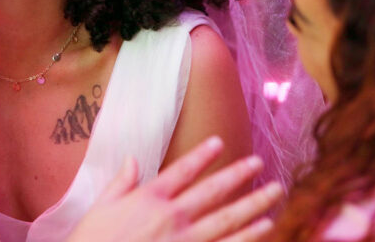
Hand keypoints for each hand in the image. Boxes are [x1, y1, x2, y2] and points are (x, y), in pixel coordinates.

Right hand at [68, 136, 283, 241]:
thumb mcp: (99, 209)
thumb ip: (120, 183)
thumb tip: (132, 159)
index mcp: (148, 199)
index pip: (181, 171)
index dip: (202, 155)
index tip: (219, 142)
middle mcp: (170, 217)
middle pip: (212, 191)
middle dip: (238, 175)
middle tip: (259, 161)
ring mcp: (184, 241)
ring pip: (227, 219)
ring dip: (253, 204)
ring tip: (274, 192)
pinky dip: (247, 237)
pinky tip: (265, 227)